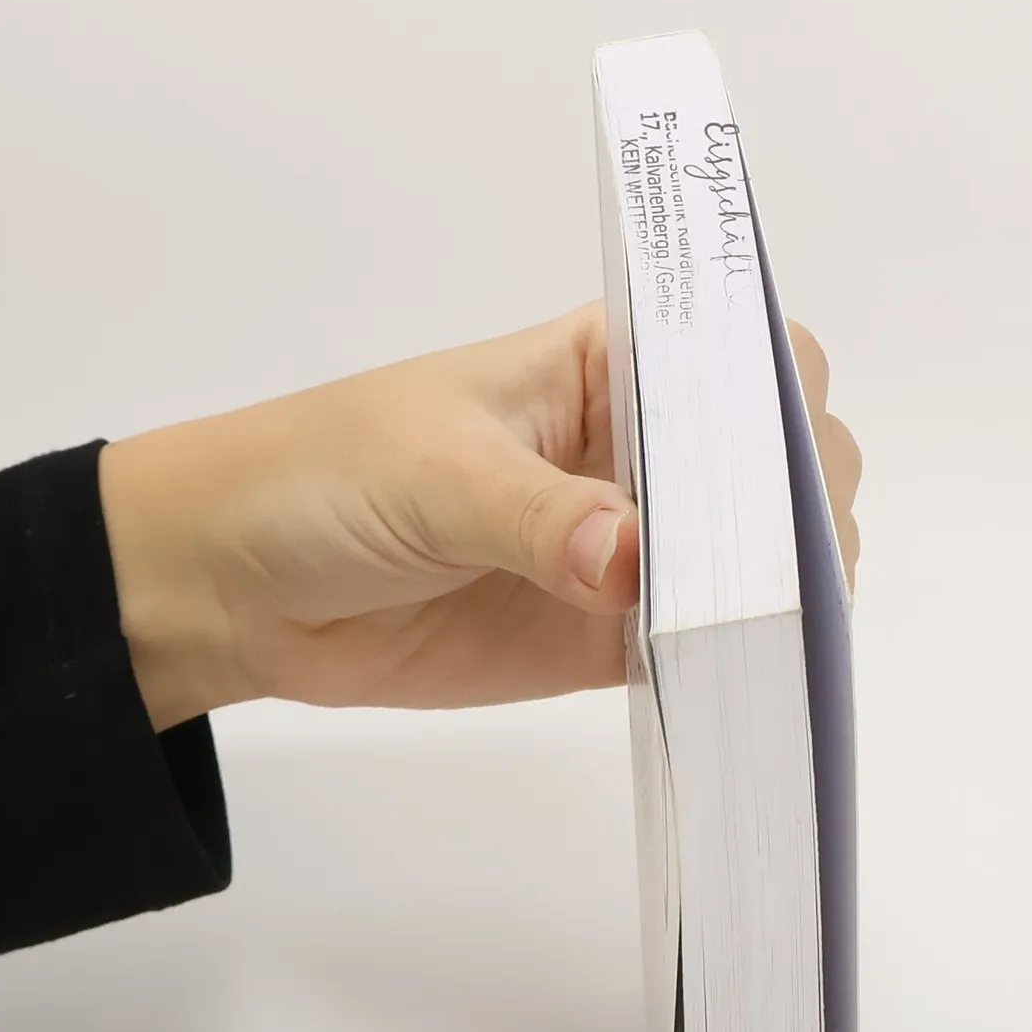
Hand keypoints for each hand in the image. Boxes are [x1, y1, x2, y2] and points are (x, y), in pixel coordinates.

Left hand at [100, 302, 861, 729]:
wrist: (239, 589)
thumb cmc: (323, 477)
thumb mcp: (433, 471)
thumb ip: (539, 513)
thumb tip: (636, 561)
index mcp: (610, 364)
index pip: (744, 355)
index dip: (778, 397)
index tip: (771, 457)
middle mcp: (640, 449)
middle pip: (776, 462)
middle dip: (793, 503)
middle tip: (761, 556)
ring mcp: (634, 549)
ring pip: (756, 561)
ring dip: (774, 591)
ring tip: (749, 623)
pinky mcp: (611, 638)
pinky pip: (698, 648)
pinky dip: (727, 663)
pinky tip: (736, 676)